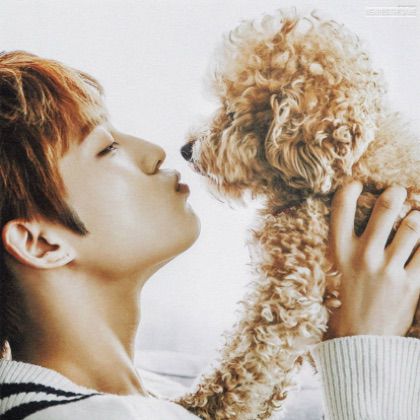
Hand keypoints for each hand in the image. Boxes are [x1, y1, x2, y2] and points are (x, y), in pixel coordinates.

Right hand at [325, 181, 419, 338]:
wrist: (361, 340)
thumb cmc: (346, 303)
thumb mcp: (337, 274)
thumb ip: (347, 248)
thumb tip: (363, 224)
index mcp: (340, 253)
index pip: (340, 210)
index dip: (349, 190)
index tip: (357, 184)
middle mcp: (364, 256)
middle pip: (385, 211)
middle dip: (395, 195)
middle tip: (399, 192)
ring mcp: (389, 269)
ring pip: (413, 227)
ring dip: (418, 217)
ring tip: (416, 217)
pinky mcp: (411, 284)